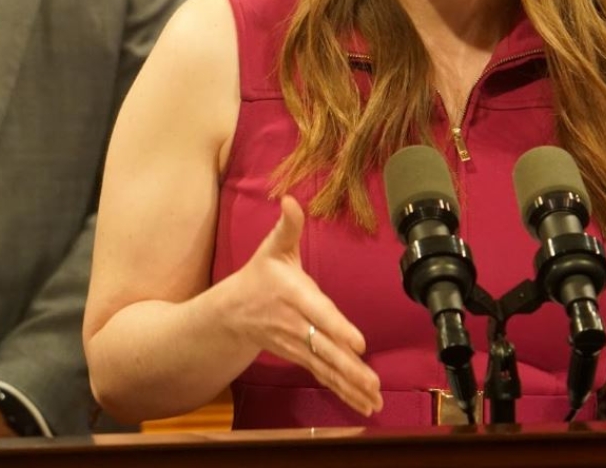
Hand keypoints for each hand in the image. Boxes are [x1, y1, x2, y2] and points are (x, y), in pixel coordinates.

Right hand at [226, 196, 382, 416]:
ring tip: (374, 400)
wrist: (231, 313)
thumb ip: (287, 227)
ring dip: (350, 385)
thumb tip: (290, 200)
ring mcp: (297, 345)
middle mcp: (295, 324)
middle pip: (326, 348)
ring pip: (327, 367)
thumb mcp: (272, 248)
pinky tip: (365, 405)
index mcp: (292, 295)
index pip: (317, 313)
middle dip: (350, 367)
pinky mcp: (301, 357)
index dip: (337, 328)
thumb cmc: (259, 276)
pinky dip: (344, 392)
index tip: (358, 343)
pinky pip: (324, 376)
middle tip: (373, 383)